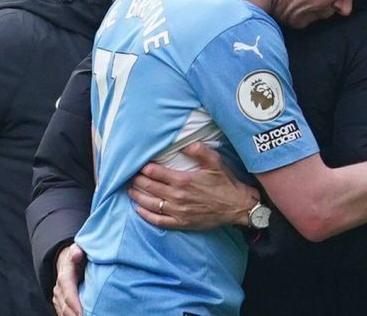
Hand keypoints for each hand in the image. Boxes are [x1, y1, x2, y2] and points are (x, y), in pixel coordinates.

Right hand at [52, 244, 85, 315]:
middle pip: (66, 307)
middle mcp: (59, 289)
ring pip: (64, 313)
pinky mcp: (61, 303)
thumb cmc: (77, 255)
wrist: (65, 260)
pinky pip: (65, 314)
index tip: (83, 314)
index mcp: (65, 276)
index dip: (75, 305)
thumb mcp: (77, 249)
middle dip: (76, 315)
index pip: (68, 293)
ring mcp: (59, 298)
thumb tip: (76, 255)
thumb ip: (77, 251)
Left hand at [128, 142, 257, 228]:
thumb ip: (199, 151)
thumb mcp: (215, 162)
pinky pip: (158, 221)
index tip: (137, 165)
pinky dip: (146, 215)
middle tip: (129, 176)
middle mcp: (177, 196)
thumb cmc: (226, 183)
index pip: (156, 173)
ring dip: (137, 196)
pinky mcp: (181, 223)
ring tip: (129, 191)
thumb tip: (185, 144)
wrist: (237, 206)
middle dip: (137, 181)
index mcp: (183, 180)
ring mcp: (178, 211)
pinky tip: (139, 209)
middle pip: (150, 188)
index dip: (144, 169)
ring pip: (151, 204)